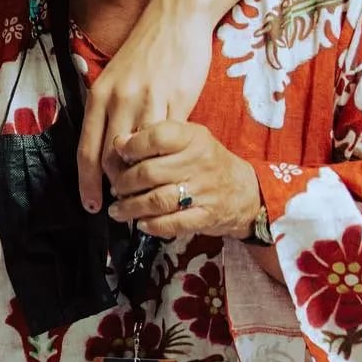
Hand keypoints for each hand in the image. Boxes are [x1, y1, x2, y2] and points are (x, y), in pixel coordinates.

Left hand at [77, 1, 213, 210]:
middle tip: (119, 205)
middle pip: (110, 157)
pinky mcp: (176, 102)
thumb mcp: (114, 78)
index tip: (90, 205)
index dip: (86, 183)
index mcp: (98, 96)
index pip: (87, 150)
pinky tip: (167, 172)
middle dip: (113, 186)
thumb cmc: (144, 52)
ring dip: (139, 178)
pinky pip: (167, 141)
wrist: (175, 20)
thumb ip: (107, 110)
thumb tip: (104, 146)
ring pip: (139, 153)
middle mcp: (119, 100)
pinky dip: (164, 160)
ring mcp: (148, 101)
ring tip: (142, 194)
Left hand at [106, 119, 259, 240]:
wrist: (245, 190)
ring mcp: (204, 191)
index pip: (158, 137)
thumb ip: (155, 136)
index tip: (119, 154)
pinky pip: (173, 223)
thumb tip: (119, 142)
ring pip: (157, 200)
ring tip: (118, 209)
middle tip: (116, 188)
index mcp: (193, 138)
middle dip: (125, 183)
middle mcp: (200, 162)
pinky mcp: (206, 216)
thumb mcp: (187, 139)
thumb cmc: (206, 161)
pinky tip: (141, 223)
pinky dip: (152, 225)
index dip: (132, 146)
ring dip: (131, 207)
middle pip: (150, 173)